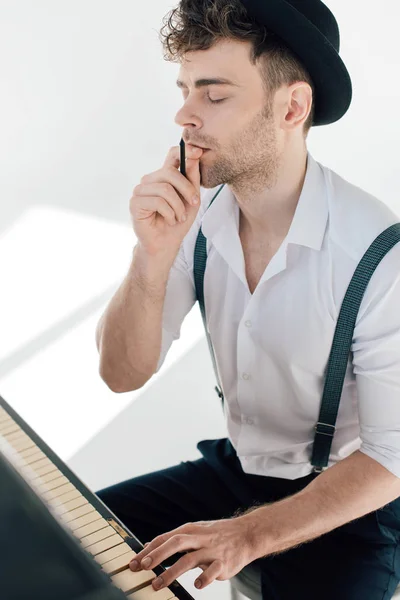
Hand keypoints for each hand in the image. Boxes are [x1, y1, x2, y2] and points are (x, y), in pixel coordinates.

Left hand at [129, 516, 256, 591]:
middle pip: (175, 543)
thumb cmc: (216, 535)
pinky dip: (203, 578)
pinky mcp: (223, 563)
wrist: (246, 534)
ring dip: (171, 572)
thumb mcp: (194, 531)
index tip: (133, 563)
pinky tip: (195, 585)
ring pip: (189, 559)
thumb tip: (148, 545)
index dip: (148, 550)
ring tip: (157, 584)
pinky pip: (212, 571)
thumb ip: (172, 539)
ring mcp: (211, 550)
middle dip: (157, 555)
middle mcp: (199, 538)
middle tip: (142, 568)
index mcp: (190, 530)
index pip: (165, 538)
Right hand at [130, 143, 203, 255]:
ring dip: (178, 207)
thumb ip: (192, 179)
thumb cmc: (178, 221)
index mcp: (164, 176)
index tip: (198, 152)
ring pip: (165, 189)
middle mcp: (150, 180)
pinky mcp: (135, 203)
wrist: (166, 244)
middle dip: (187, 189)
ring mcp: (140, 190)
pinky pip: (157, 201)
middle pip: (170, 172)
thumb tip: (194, 157)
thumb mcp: (192, 199)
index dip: (185, 150)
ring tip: (180, 217)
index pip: (172, 155)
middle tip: (195, 203)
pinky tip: (170, 220)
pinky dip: (169, 213)